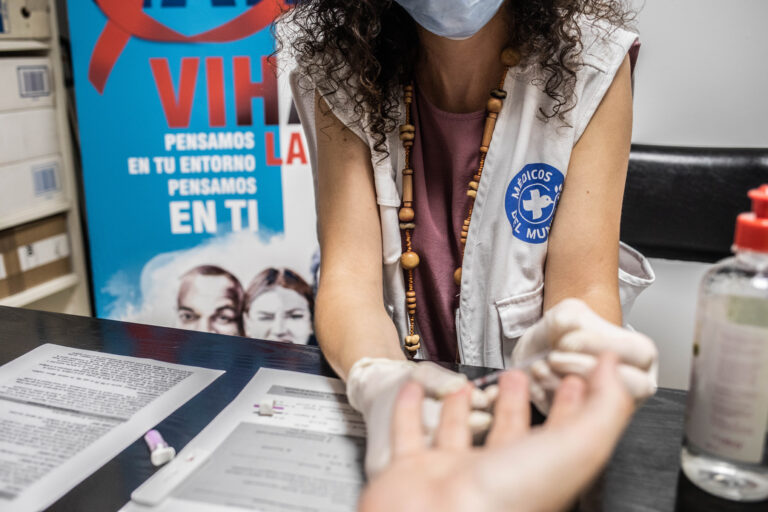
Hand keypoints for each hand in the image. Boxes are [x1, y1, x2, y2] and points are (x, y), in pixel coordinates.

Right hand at [358, 353, 635, 511]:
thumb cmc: (504, 501)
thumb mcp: (576, 447)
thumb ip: (603, 408)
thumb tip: (614, 369)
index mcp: (537, 474)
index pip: (561, 434)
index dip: (571, 405)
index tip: (574, 378)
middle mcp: (494, 476)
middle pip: (510, 434)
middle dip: (516, 402)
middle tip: (520, 376)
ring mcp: (450, 474)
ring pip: (459, 435)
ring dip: (463, 407)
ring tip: (468, 385)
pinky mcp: (410, 471)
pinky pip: (408, 432)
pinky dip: (410, 408)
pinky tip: (414, 390)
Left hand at [512, 298, 656, 412]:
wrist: (540, 351)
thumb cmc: (563, 334)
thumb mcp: (567, 313)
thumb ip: (570, 316)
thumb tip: (567, 324)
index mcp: (639, 353)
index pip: (638, 353)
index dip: (601, 345)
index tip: (568, 340)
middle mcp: (634, 384)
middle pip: (630, 386)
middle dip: (585, 369)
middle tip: (555, 357)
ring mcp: (614, 407)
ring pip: (603, 408)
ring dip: (561, 385)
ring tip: (541, 366)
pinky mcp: (586, 423)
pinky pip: (573, 420)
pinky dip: (548, 398)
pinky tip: (537, 381)